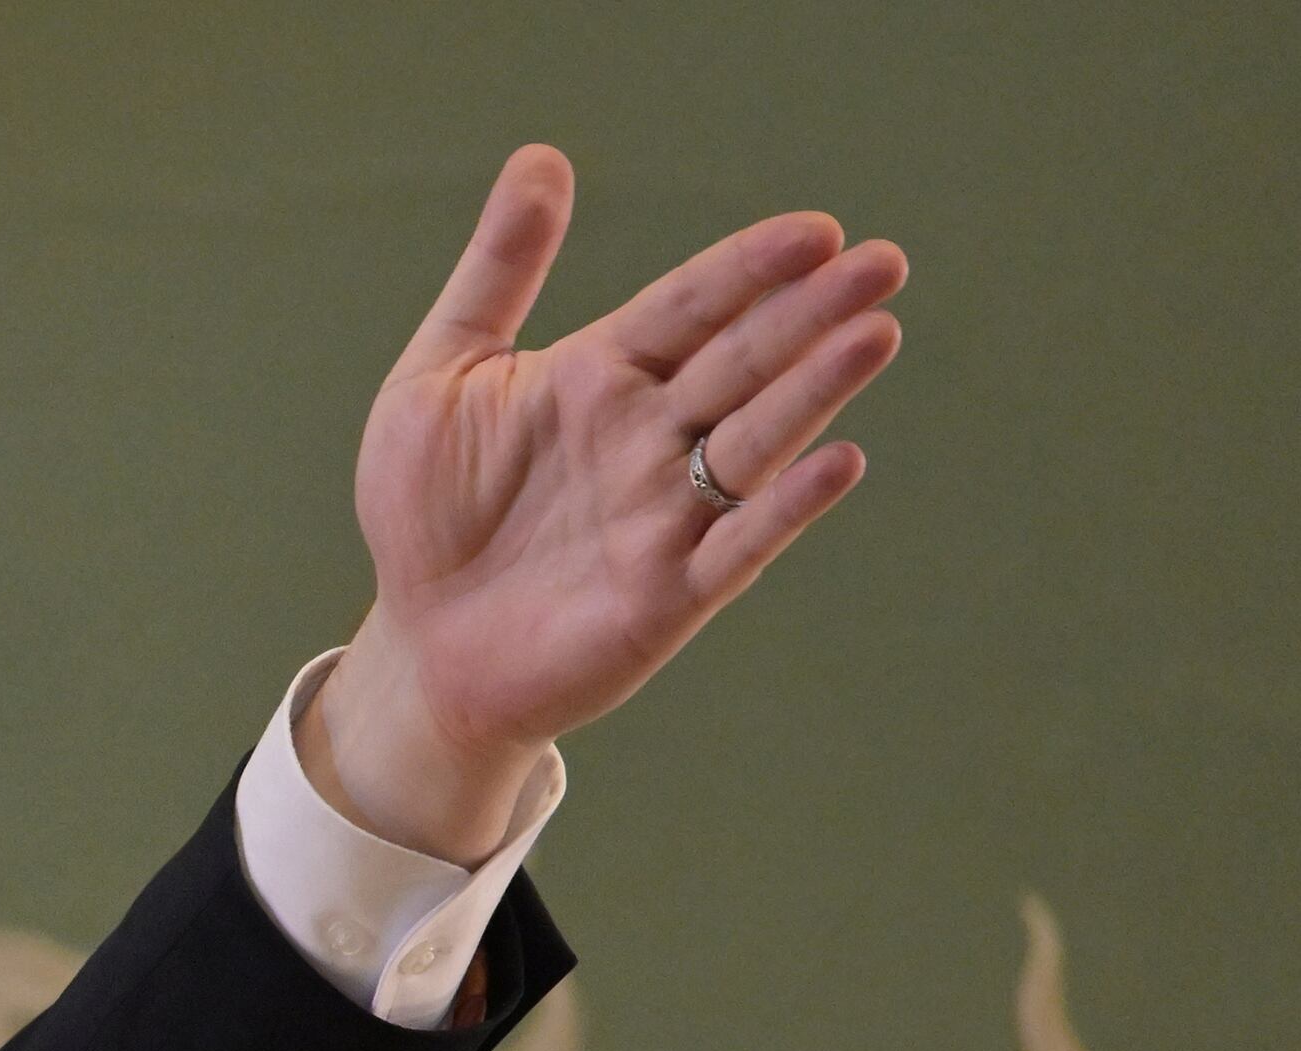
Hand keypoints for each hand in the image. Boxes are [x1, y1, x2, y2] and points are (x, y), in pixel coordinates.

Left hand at [303, 145, 905, 861]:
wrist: (420, 643)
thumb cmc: (427, 513)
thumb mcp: (438, 379)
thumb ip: (496, 275)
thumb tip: (541, 159)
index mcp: (603, 375)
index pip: (690, 307)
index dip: (748, 270)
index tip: (814, 230)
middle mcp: (651, 436)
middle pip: (742, 362)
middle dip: (809, 313)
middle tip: (880, 263)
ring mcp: (666, 514)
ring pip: (755, 441)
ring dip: (815, 390)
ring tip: (873, 335)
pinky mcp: (668, 595)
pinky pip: (738, 545)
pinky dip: (785, 506)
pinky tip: (836, 461)